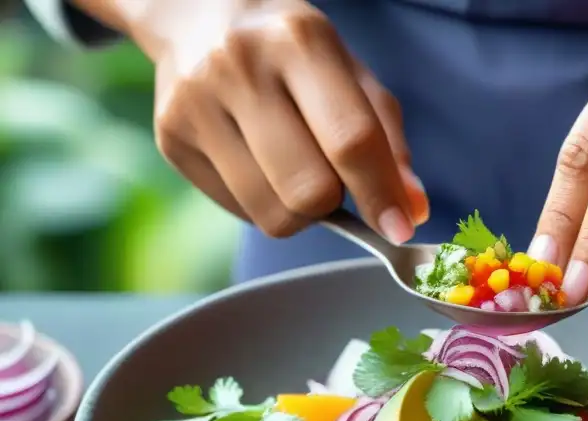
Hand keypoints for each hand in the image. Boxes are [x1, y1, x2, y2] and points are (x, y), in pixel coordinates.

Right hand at [135, 0, 427, 239]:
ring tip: (294, 169)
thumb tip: (410, 210)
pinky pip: (240, 212)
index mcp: (298, 42)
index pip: (350, 140)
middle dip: (334, 203)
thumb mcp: (351, 75)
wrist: (200, 14)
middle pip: (308, 189)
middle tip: (333, 179)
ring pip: (272, 213)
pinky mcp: (171, 138)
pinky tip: (259, 165)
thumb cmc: (293, 52)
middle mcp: (239, 67)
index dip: (381, 194)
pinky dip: (264, 205)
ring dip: (299, 211)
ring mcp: (196, 104)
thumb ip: (388, 140)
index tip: (399, 227)